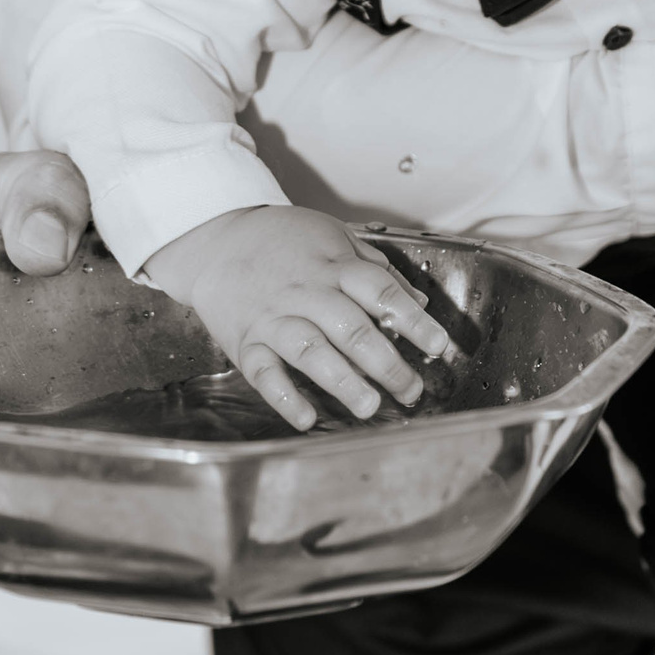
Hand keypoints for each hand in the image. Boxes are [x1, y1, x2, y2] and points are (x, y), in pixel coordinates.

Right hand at [144, 207, 455, 429]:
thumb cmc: (284, 241)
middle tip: (411, 391)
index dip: (412, 320)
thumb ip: (377, 270)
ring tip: (369, 406)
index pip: (381, 292)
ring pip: (311, 350)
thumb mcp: (334, 237)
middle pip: (351, 328)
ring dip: (341, 380)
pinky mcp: (246, 341)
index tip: (437, 345)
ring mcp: (274, 318)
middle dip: (386, 364)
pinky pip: (264, 371)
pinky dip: (284, 396)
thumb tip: (419, 301)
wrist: (217, 239)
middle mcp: (307, 292)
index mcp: (334, 266)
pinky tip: (305, 417)